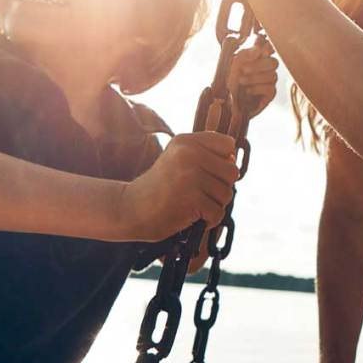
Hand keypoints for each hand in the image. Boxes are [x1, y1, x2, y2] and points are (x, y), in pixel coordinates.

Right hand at [119, 131, 238, 242]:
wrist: (129, 209)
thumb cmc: (159, 187)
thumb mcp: (178, 160)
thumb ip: (205, 156)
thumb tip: (234, 159)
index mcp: (186, 141)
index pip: (227, 144)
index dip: (223, 161)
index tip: (206, 172)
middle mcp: (189, 154)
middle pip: (232, 171)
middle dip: (220, 187)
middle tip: (198, 194)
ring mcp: (190, 176)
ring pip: (227, 194)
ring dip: (213, 205)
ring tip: (192, 205)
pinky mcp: (191, 198)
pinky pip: (218, 213)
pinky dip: (208, 221)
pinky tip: (192, 217)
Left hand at [228, 40, 278, 118]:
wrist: (226, 104)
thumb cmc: (228, 83)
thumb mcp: (232, 66)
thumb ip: (244, 55)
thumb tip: (258, 49)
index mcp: (257, 57)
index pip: (269, 47)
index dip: (267, 47)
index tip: (258, 50)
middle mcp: (266, 68)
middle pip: (274, 62)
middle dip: (258, 66)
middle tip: (243, 70)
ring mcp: (269, 81)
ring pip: (273, 76)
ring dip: (254, 78)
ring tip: (241, 82)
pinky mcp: (270, 94)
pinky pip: (271, 88)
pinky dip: (257, 88)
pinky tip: (248, 91)